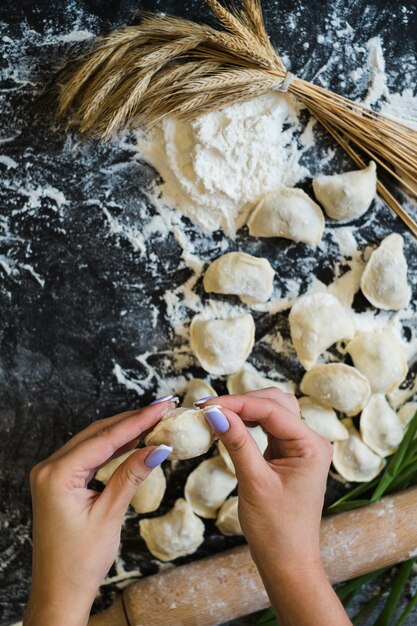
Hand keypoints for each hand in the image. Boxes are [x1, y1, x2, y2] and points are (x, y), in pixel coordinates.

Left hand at [24, 397, 175, 625]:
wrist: (59, 592)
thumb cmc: (80, 561)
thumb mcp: (110, 515)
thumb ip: (131, 475)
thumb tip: (158, 448)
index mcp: (57, 475)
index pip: (105, 439)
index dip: (137, 420)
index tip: (161, 406)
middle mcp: (49, 468)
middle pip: (97, 434)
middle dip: (131, 420)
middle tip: (162, 408)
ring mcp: (51, 474)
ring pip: (93, 441)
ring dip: (123, 431)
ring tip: (152, 419)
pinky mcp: (58, 481)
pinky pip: (87, 455)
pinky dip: (111, 447)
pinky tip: (132, 440)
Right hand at [201, 389, 350, 625]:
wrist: (287, 561)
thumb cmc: (276, 529)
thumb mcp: (254, 482)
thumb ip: (237, 443)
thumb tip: (215, 412)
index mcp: (311, 446)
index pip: (272, 410)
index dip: (238, 403)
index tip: (207, 404)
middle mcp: (310, 441)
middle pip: (275, 403)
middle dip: (242, 402)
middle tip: (208, 407)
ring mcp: (300, 447)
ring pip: (272, 411)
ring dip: (245, 409)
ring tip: (216, 413)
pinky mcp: (287, 454)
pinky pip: (268, 427)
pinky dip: (248, 423)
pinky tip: (231, 425)